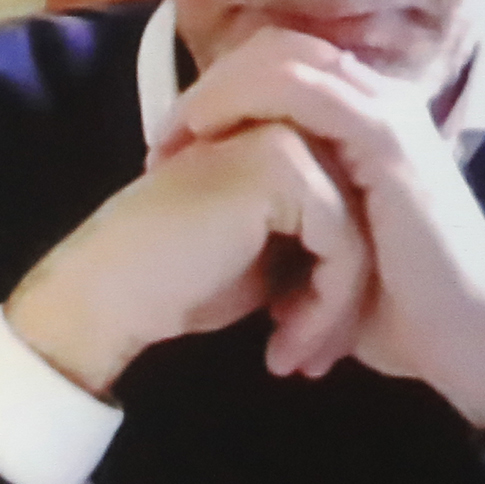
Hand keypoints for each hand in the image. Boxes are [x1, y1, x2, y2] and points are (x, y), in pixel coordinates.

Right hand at [5, 111, 371, 396]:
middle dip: (344, 299)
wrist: (109, 295)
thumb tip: (375, 258)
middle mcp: (286, 124)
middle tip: (311, 360)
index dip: (339, 281)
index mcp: (280, 136)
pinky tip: (284, 345)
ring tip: (297, 360)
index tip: (310, 341)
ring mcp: (284, 138)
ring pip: (358, 233)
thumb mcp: (266, 256)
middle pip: (362, 217)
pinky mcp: (281, 168)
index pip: (351, 205)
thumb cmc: (178, 283)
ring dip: (335, 311)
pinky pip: (342, 243)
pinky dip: (325, 306)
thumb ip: (315, 237)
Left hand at [156, 27, 484, 429]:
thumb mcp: (330, 255)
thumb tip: (236, 232)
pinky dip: (242, 102)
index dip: (221, 95)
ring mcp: (388, 114)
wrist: (473, 342)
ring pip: (282, 58)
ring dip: (215, 92)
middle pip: (276, 51)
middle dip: (208, 87)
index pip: (283, 70)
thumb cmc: (402, 310)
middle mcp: (381, 103)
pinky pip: (301, 90)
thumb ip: (293, 223)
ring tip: (171, 142)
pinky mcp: (387, 138)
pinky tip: (206, 139)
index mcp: (369, 123)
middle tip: (161, 142)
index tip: (171, 151)